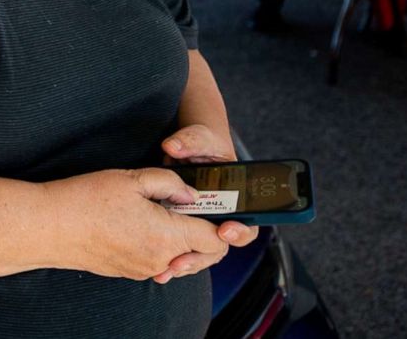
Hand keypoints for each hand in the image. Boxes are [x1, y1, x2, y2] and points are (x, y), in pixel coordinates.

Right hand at [44, 169, 230, 282]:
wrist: (48, 227)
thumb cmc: (86, 200)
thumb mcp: (132, 178)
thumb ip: (171, 183)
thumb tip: (190, 194)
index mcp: (167, 236)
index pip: (216, 241)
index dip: (222, 224)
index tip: (216, 208)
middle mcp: (160, 260)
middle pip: (201, 253)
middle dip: (201, 231)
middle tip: (188, 205)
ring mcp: (143, 270)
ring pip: (178, 257)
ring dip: (177, 238)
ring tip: (159, 211)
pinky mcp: (128, 272)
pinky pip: (156, 260)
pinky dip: (157, 244)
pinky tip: (139, 223)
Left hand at [158, 124, 258, 280]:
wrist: (188, 146)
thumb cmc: (204, 143)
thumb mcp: (201, 138)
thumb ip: (190, 141)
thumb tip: (172, 147)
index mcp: (236, 198)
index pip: (249, 224)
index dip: (241, 232)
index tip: (225, 230)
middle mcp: (220, 214)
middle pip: (221, 245)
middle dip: (204, 254)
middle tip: (184, 260)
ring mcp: (200, 221)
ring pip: (201, 250)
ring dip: (187, 261)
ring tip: (169, 268)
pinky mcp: (181, 224)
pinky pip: (181, 245)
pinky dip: (171, 257)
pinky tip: (158, 268)